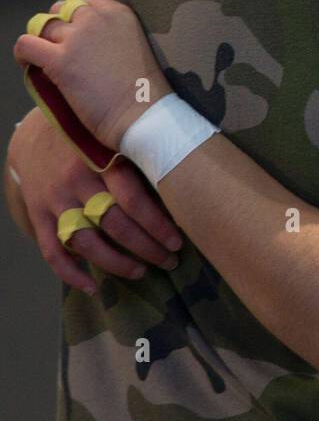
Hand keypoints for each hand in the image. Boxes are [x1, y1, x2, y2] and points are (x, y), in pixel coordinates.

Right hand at [6, 107, 181, 292]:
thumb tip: (182, 182)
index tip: (178, 241)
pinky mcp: (38, 214)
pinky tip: (93, 286)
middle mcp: (76, 179)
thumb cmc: (90, 134)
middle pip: (114, 224)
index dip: (157, 224)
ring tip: (141, 272)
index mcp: (100, 155)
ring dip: (116, 263)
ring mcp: (54, 199)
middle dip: (146, 248)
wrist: (35, 133)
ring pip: (86, 242)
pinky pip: (52, 252)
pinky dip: (71, 274)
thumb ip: (139, 153)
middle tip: (169, 260)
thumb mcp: (114, 134)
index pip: (133, 198)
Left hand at [13, 0, 172, 149]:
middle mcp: (95, 18)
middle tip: (61, 50)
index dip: (72, 19)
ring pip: (42, 27)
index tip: (75, 37)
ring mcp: (76, 38)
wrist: (142, 112)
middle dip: (57, 28)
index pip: (81, 2)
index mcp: (117, 12)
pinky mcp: (59, 61)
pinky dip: (23, 54)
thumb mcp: (132, 44)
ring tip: (47, 61)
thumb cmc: (143, 89)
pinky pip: (25, 45)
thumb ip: (108, 35)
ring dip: (43, 43)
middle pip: (60, 11)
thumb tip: (79, 43)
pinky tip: (29, 65)